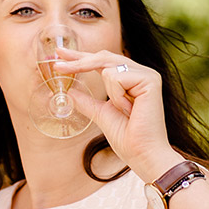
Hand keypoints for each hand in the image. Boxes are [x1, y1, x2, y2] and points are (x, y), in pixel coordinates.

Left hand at [53, 47, 180, 177]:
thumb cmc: (127, 138)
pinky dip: (117, 96)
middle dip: (78, 61)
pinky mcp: (150, 80)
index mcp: (131, 79)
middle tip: (58, 66)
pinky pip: (116, 78)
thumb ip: (86, 101)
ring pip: (107, 68)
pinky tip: (130, 110)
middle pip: (102, 57)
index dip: (79, 56)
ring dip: (110, 93)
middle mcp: (141, 73)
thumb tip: (68, 92)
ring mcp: (147, 75)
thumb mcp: (100, 114)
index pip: (101, 61)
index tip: (59, 54)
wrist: (143, 154)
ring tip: (125, 111)